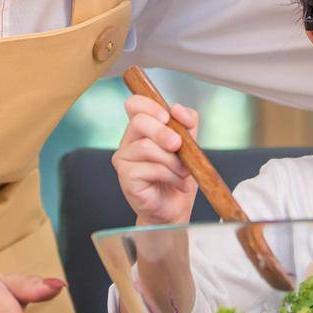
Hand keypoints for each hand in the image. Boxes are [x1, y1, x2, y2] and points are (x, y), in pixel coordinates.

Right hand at [113, 94, 199, 225]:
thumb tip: (178, 109)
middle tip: (178, 145)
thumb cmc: (178, 176)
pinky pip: (150, 168)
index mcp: (141, 129)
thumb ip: (187, 123)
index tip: (167, 116)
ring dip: (172, 160)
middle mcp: (128, 142)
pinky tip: (176, 182)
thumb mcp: (189, 144)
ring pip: (147, 146)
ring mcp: (123, 159)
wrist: (176, 207)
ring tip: (182, 172)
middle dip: (164, 132)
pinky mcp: (126, 177)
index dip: (150, 106)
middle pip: (139, 122)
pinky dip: (170, 175)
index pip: (134, 105)